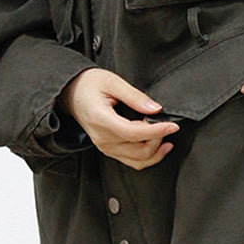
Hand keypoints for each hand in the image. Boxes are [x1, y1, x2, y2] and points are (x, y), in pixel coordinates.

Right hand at [59, 68, 178, 169]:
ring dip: (156, 150)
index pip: (135, 133)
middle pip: (139, 150)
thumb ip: (135, 96)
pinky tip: (158, 144)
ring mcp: (106, 148)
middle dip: (158, 139)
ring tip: (166, 134)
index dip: (157, 131)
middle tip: (166, 123)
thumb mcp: (112, 82)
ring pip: (138, 161)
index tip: (173, 125)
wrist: (71, 94)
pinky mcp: (109, 150)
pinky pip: (132, 161)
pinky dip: (148, 156)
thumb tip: (155, 109)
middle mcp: (103, 139)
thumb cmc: (88, 85)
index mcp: (102, 120)